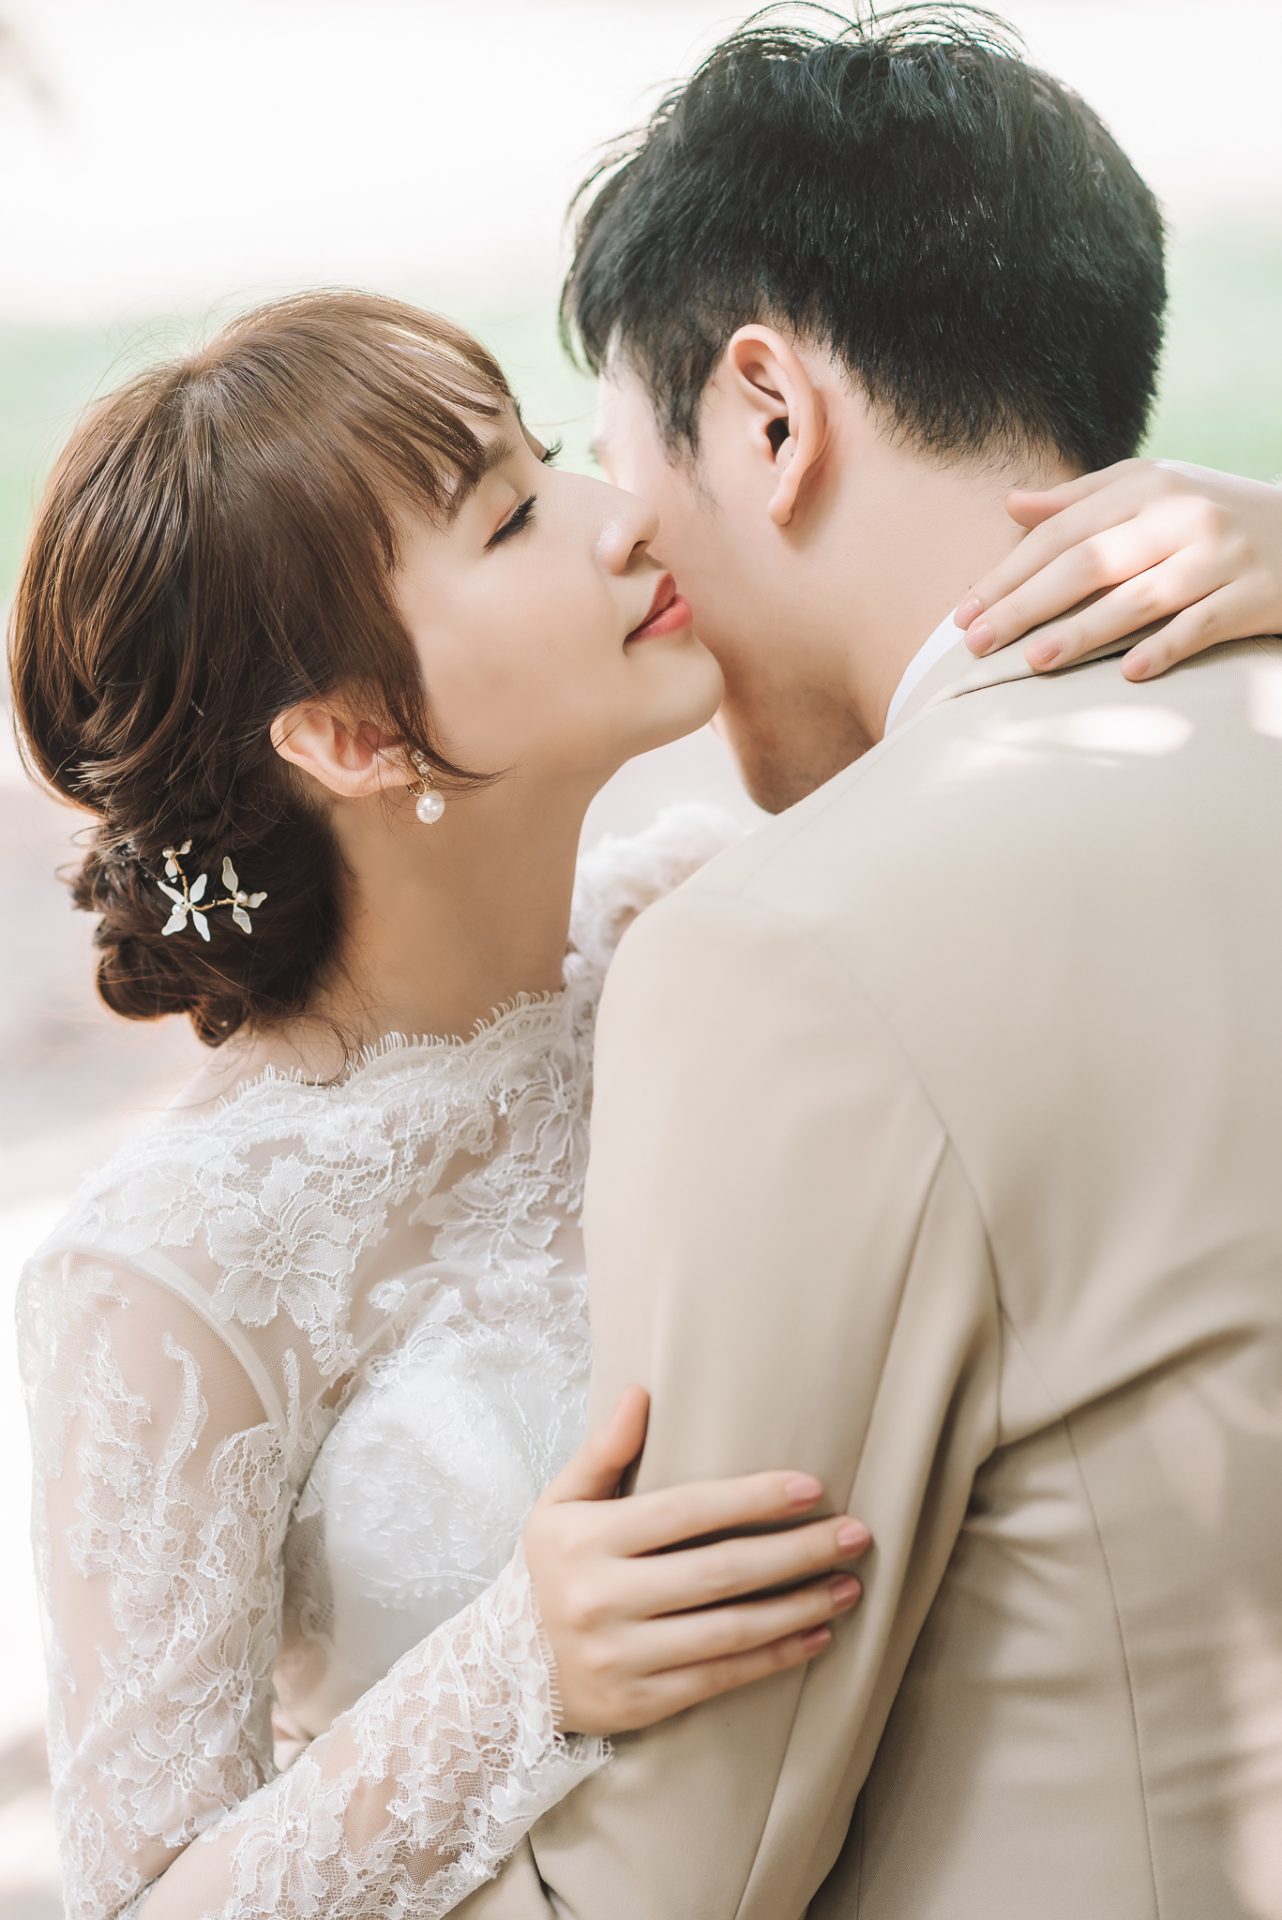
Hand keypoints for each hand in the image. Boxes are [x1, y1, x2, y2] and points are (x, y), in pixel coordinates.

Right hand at [522, 1386, 869, 1736]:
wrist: (501, 1675)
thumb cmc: (548, 1574)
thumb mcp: (558, 1506)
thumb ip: (601, 1451)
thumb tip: (641, 1392)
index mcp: (586, 1540)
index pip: (684, 1511)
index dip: (752, 1498)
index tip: (812, 1488)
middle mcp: (603, 1599)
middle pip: (720, 1572)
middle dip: (797, 1552)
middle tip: (856, 1535)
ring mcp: (623, 1656)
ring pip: (729, 1631)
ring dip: (799, 1608)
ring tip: (849, 1585)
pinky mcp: (640, 1703)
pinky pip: (720, 1678)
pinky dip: (775, 1658)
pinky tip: (816, 1636)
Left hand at [954, 458, 1281, 679]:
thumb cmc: (1214, 516)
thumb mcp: (1155, 490)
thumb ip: (1083, 499)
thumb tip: (1011, 504)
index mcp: (1149, 486)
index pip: (1062, 533)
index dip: (1009, 573)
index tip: (965, 611)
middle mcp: (1181, 516)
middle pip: (1089, 563)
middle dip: (1027, 605)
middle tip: (978, 643)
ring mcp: (1219, 556)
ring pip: (1139, 597)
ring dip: (1083, 632)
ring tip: (1034, 661)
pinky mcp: (1254, 596)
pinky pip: (1202, 626)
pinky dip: (1167, 648)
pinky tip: (1131, 674)